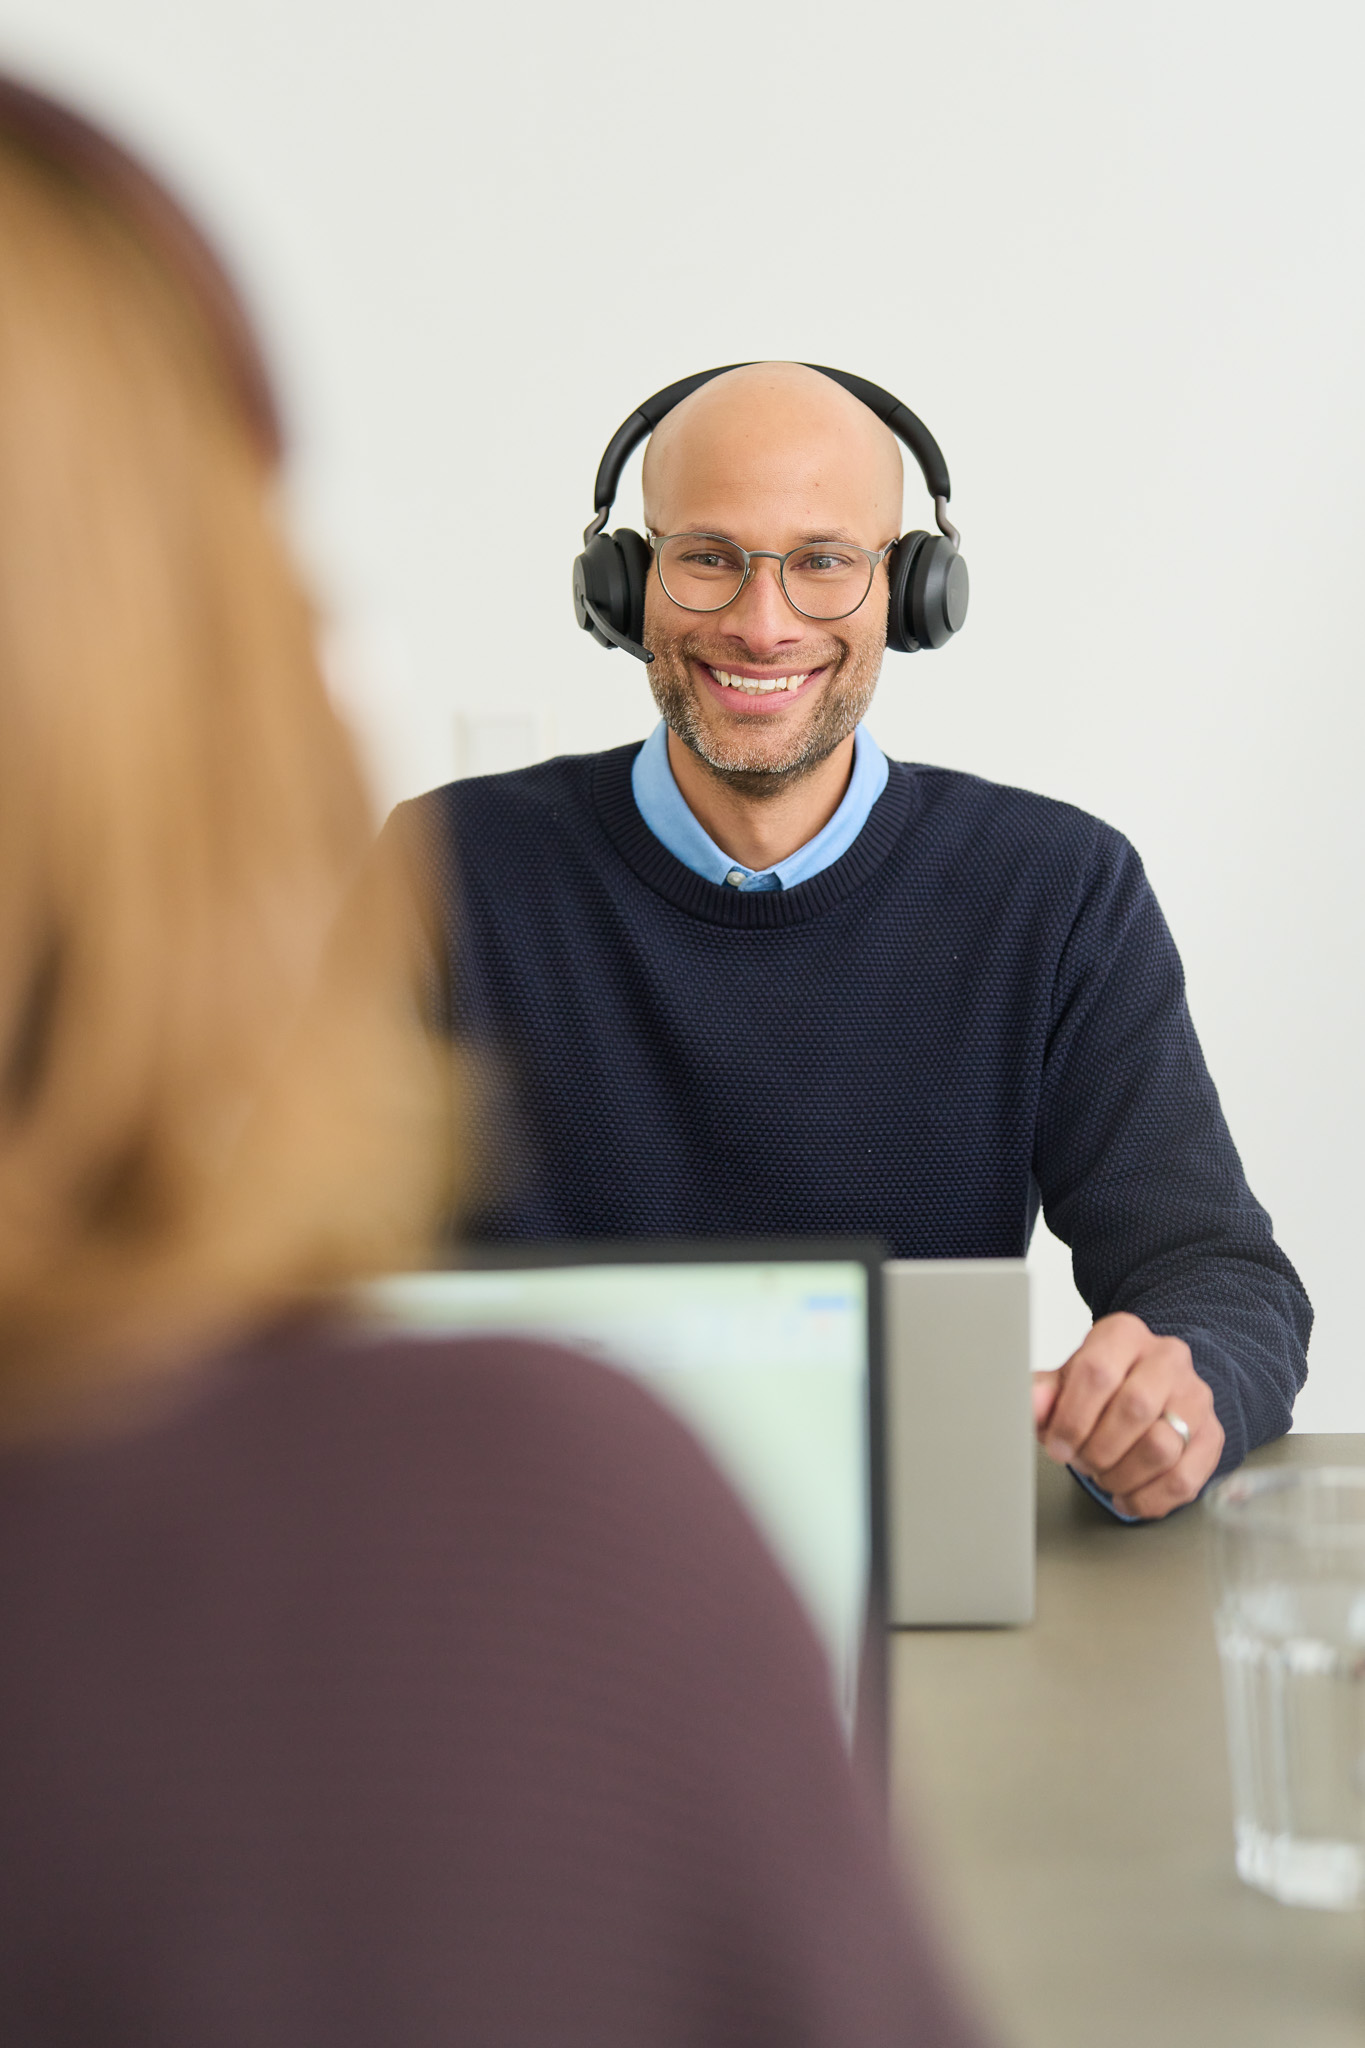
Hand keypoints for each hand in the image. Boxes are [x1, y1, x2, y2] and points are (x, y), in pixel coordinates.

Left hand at [1031, 1312, 1223, 1518]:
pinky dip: (1148, 1499)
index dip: (1072, 1417)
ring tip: (1103, 1476)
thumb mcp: (1068, 1379)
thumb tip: (1032, 1403)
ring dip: (1121, 1475)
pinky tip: (1127, 1496)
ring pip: (1161, 1447)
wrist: (1156, 1385)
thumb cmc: (1105, 1384)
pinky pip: (1184, 1479)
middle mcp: (1167, 1358)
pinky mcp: (1213, 1435)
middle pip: (1134, 1409)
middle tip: (1081, 1461)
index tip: (1057, 1444)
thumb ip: (1045, 1392)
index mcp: (1124, 1334)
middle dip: (1097, 1448)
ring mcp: (1196, 1396)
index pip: (1098, 1371)